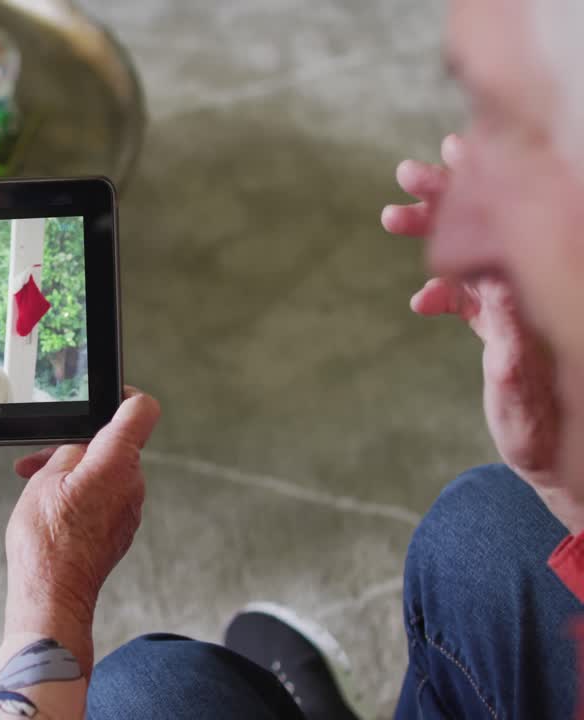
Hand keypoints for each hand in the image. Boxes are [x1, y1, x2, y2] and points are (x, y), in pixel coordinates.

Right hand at [3, 389, 160, 669]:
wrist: (52, 594)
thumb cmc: (46, 541)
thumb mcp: (45, 479)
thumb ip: (69, 450)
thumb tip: (82, 443)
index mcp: (116, 463)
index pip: (141, 411)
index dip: (125, 396)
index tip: (107, 395)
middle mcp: (132, 484)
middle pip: (115, 444)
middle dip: (79, 445)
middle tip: (42, 459)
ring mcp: (130, 509)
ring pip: (107, 472)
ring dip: (76, 472)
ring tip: (39, 488)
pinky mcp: (121, 529)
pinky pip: (106, 497)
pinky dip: (83, 494)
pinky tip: (53, 508)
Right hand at [383, 136, 579, 530]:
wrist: (560, 464)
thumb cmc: (543, 438)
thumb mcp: (522, 407)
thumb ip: (508, 362)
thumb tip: (493, 312)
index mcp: (540, 300)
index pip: (514, 227)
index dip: (483, 188)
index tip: (452, 157)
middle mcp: (533, 294)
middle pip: (494, 228)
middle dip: (449, 197)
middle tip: (406, 175)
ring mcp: (519, 306)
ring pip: (478, 253)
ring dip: (438, 233)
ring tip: (391, 216)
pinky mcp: (505, 324)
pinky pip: (472, 290)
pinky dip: (444, 289)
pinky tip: (420, 304)